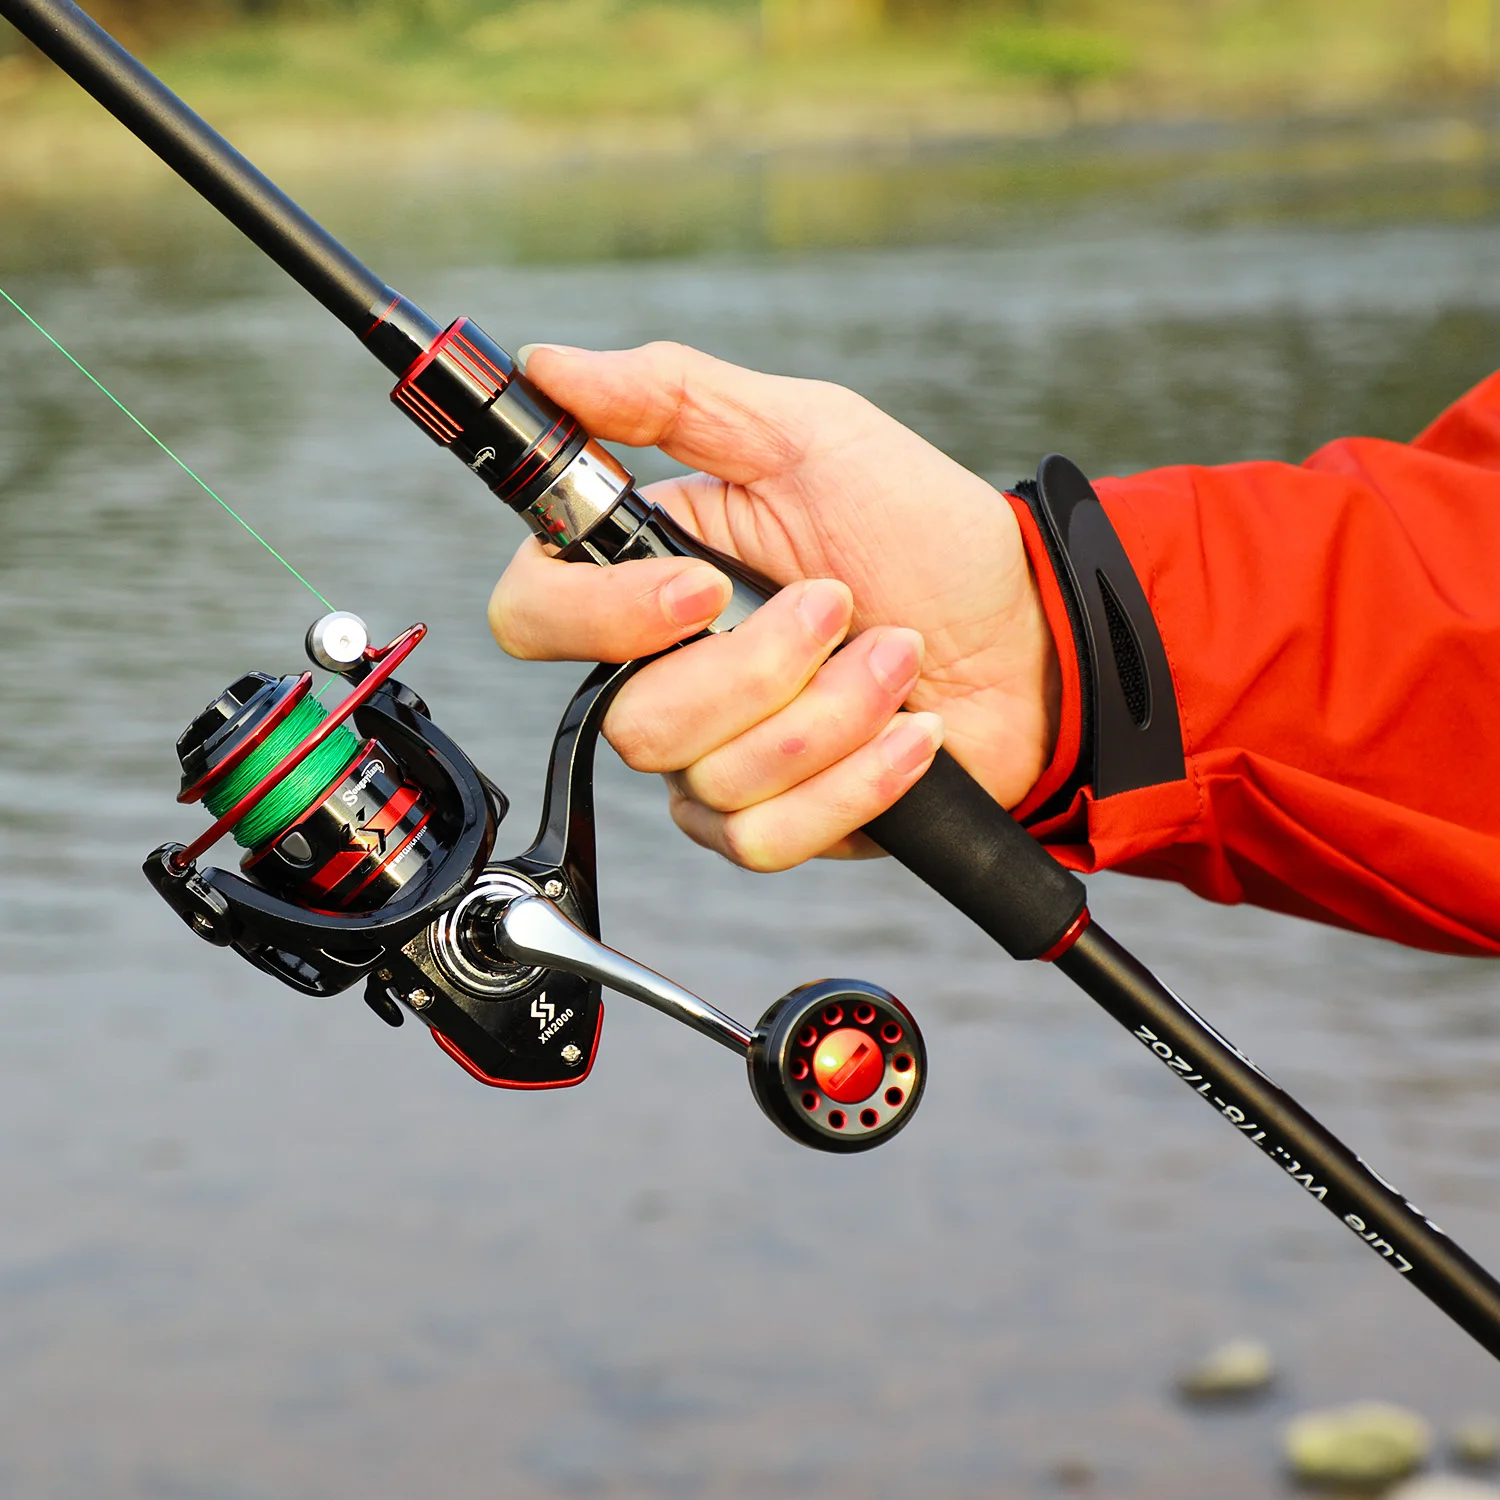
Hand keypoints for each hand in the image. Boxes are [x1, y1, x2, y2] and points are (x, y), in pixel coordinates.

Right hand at [489, 342, 1059, 870]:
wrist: (1026, 639)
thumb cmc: (921, 532)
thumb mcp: (810, 434)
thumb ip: (674, 396)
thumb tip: (550, 366)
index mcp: (651, 578)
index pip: (533, 616)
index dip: (599, 616)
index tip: (702, 586)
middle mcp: (666, 676)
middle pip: (634, 720)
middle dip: (765, 667)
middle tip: (843, 605)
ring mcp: (715, 761)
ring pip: (716, 779)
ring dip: (836, 712)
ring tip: (898, 657)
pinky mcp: (772, 825)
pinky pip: (767, 839)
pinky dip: (860, 781)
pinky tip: (911, 734)